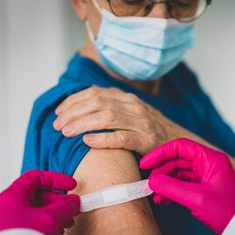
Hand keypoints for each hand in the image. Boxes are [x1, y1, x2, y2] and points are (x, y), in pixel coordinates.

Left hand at [0, 170, 79, 234]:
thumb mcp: (51, 217)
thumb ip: (66, 205)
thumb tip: (74, 201)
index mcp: (12, 196)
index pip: (35, 177)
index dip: (55, 179)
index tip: (70, 184)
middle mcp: (9, 207)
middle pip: (38, 195)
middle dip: (59, 200)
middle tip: (73, 206)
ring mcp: (11, 222)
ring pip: (38, 210)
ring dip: (57, 213)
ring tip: (68, 221)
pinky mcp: (16, 234)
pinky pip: (35, 223)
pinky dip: (49, 224)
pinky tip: (58, 230)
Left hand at [53, 86, 177, 154]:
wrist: (177, 141)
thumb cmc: (147, 129)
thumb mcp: (130, 112)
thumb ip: (111, 106)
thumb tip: (80, 107)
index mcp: (126, 98)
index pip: (95, 93)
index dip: (73, 101)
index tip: (58, 112)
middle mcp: (133, 106)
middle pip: (97, 103)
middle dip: (73, 112)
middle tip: (57, 125)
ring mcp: (141, 122)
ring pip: (107, 118)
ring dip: (82, 124)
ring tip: (66, 132)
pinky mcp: (146, 140)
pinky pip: (122, 137)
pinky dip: (103, 139)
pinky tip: (88, 141)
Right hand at [140, 138, 234, 234]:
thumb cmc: (227, 211)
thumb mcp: (197, 198)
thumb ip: (172, 188)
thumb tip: (152, 181)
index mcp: (210, 159)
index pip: (180, 147)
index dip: (161, 153)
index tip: (145, 163)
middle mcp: (208, 163)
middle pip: (178, 159)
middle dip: (161, 171)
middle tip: (149, 183)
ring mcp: (206, 175)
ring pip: (178, 173)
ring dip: (165, 183)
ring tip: (155, 195)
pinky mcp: (203, 187)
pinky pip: (183, 184)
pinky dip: (172, 190)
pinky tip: (163, 199)